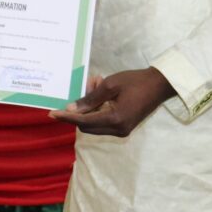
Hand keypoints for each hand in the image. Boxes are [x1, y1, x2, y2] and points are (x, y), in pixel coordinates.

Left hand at [49, 67, 175, 136]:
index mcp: (115, 120)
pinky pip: (103, 121)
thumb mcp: (110, 85)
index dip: (66, 117)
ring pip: (94, 123)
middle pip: (87, 126)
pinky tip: (100, 91)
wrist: (159, 85)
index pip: (83, 121)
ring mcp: (122, 130)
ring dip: (89, 107)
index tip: (51, 113)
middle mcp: (118, 130)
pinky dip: (97, 108)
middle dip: (79, 109)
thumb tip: (71, 110)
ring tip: (95, 83)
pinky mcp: (124, 126)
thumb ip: (90, 99)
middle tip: (85, 86)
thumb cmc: (135, 81)